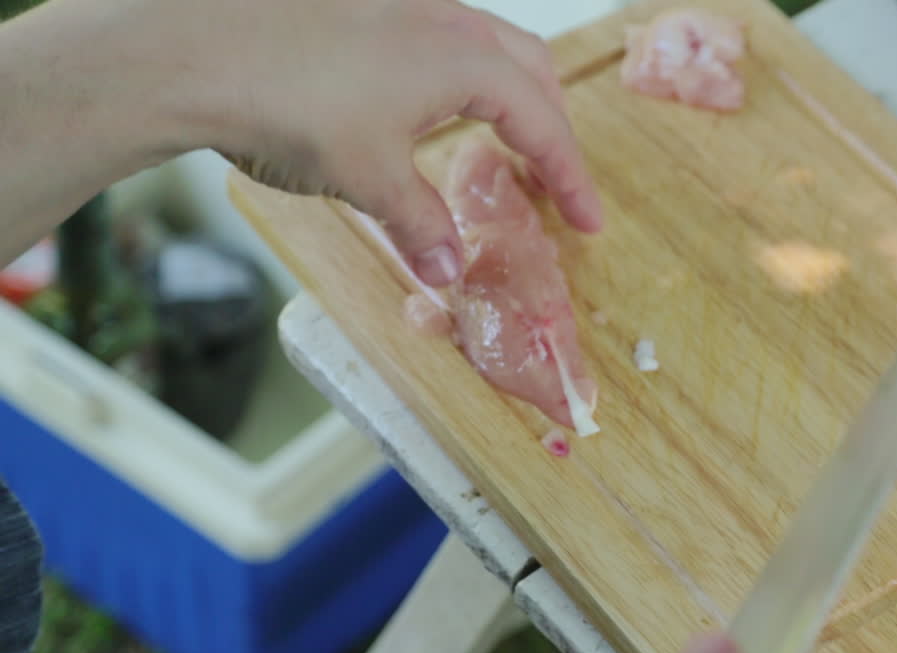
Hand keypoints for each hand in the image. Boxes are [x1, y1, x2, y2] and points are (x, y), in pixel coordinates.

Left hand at [173, 0, 602, 285]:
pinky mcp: (361, 10)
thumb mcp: (368, 180)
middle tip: (551, 183)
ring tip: (501, 145)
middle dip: (550, 128)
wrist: (195, 52)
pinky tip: (429, 111)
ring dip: (508, 98)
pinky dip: (461, 81)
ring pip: (486, 48)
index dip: (570, 177)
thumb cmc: (291, 108)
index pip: (543, 122)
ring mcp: (401, 6)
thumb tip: (450, 269)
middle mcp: (443, 21)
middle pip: (529, 70)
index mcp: (464, 60)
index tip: (588, 221)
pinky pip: (440, 42)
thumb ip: (421, 224)